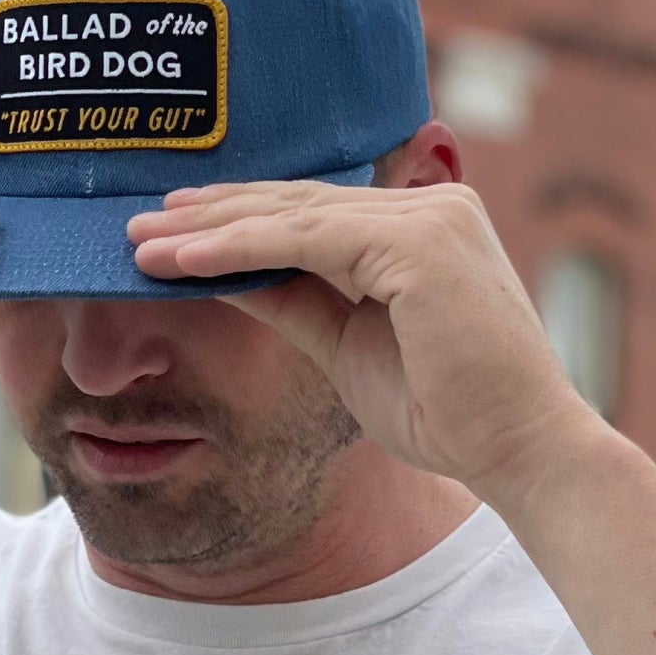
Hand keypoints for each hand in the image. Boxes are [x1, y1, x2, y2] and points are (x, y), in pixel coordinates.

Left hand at [127, 179, 596, 507]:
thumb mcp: (347, 346)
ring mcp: (432, 217)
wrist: (519, 452)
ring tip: (142, 242)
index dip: (239, 220)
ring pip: (296, 213)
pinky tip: (186, 261)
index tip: (172, 232)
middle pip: (299, 202)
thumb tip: (224, 275)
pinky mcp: (422, 243)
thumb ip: (294, 301)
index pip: (314, 212)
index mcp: (425, 226)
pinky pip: (308, 237)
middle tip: (136, 225)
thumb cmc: (449, 412)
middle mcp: (433, 206)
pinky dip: (241, 247)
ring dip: (211, 229)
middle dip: (212, 216)